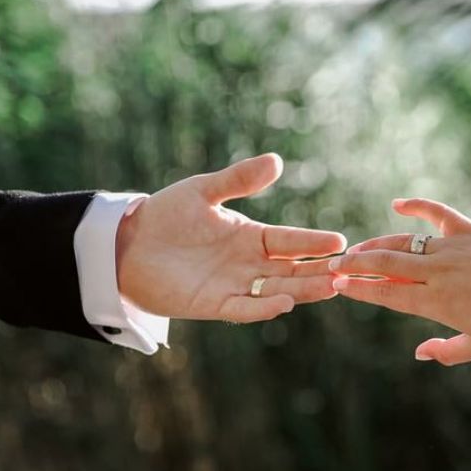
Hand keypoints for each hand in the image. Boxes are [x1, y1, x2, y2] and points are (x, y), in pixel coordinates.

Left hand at [115, 153, 345, 322]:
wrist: (126, 245)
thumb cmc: (165, 215)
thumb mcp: (203, 191)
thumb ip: (238, 179)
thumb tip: (277, 161)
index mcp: (251, 236)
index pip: (290, 240)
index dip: (313, 242)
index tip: (339, 241)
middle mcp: (248, 264)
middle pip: (292, 269)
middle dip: (318, 270)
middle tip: (345, 270)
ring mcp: (233, 285)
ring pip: (277, 290)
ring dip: (302, 289)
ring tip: (329, 287)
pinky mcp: (213, 305)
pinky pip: (244, 309)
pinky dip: (264, 307)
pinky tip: (284, 303)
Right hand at [329, 198, 470, 365]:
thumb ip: (447, 352)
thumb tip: (419, 353)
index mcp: (437, 303)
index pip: (388, 295)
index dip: (361, 290)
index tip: (339, 287)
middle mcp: (438, 273)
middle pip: (386, 265)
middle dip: (356, 265)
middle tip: (334, 266)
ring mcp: (450, 248)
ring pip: (403, 243)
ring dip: (375, 245)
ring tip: (355, 249)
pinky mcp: (467, 229)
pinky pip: (437, 213)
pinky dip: (416, 205)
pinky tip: (397, 204)